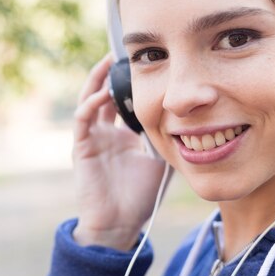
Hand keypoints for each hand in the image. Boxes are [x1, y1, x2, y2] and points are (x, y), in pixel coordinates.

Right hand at [72, 54, 167, 250]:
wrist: (119, 224)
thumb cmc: (140, 197)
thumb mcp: (160, 161)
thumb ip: (169, 141)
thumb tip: (192, 122)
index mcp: (122, 135)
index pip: (123, 100)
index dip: (129, 81)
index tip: (143, 62)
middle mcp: (105, 132)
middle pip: (104, 93)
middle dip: (111, 72)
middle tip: (122, 51)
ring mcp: (92, 138)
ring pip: (89, 100)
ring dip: (97, 81)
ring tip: (108, 61)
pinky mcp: (82, 148)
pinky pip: (82, 120)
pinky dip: (91, 106)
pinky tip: (102, 95)